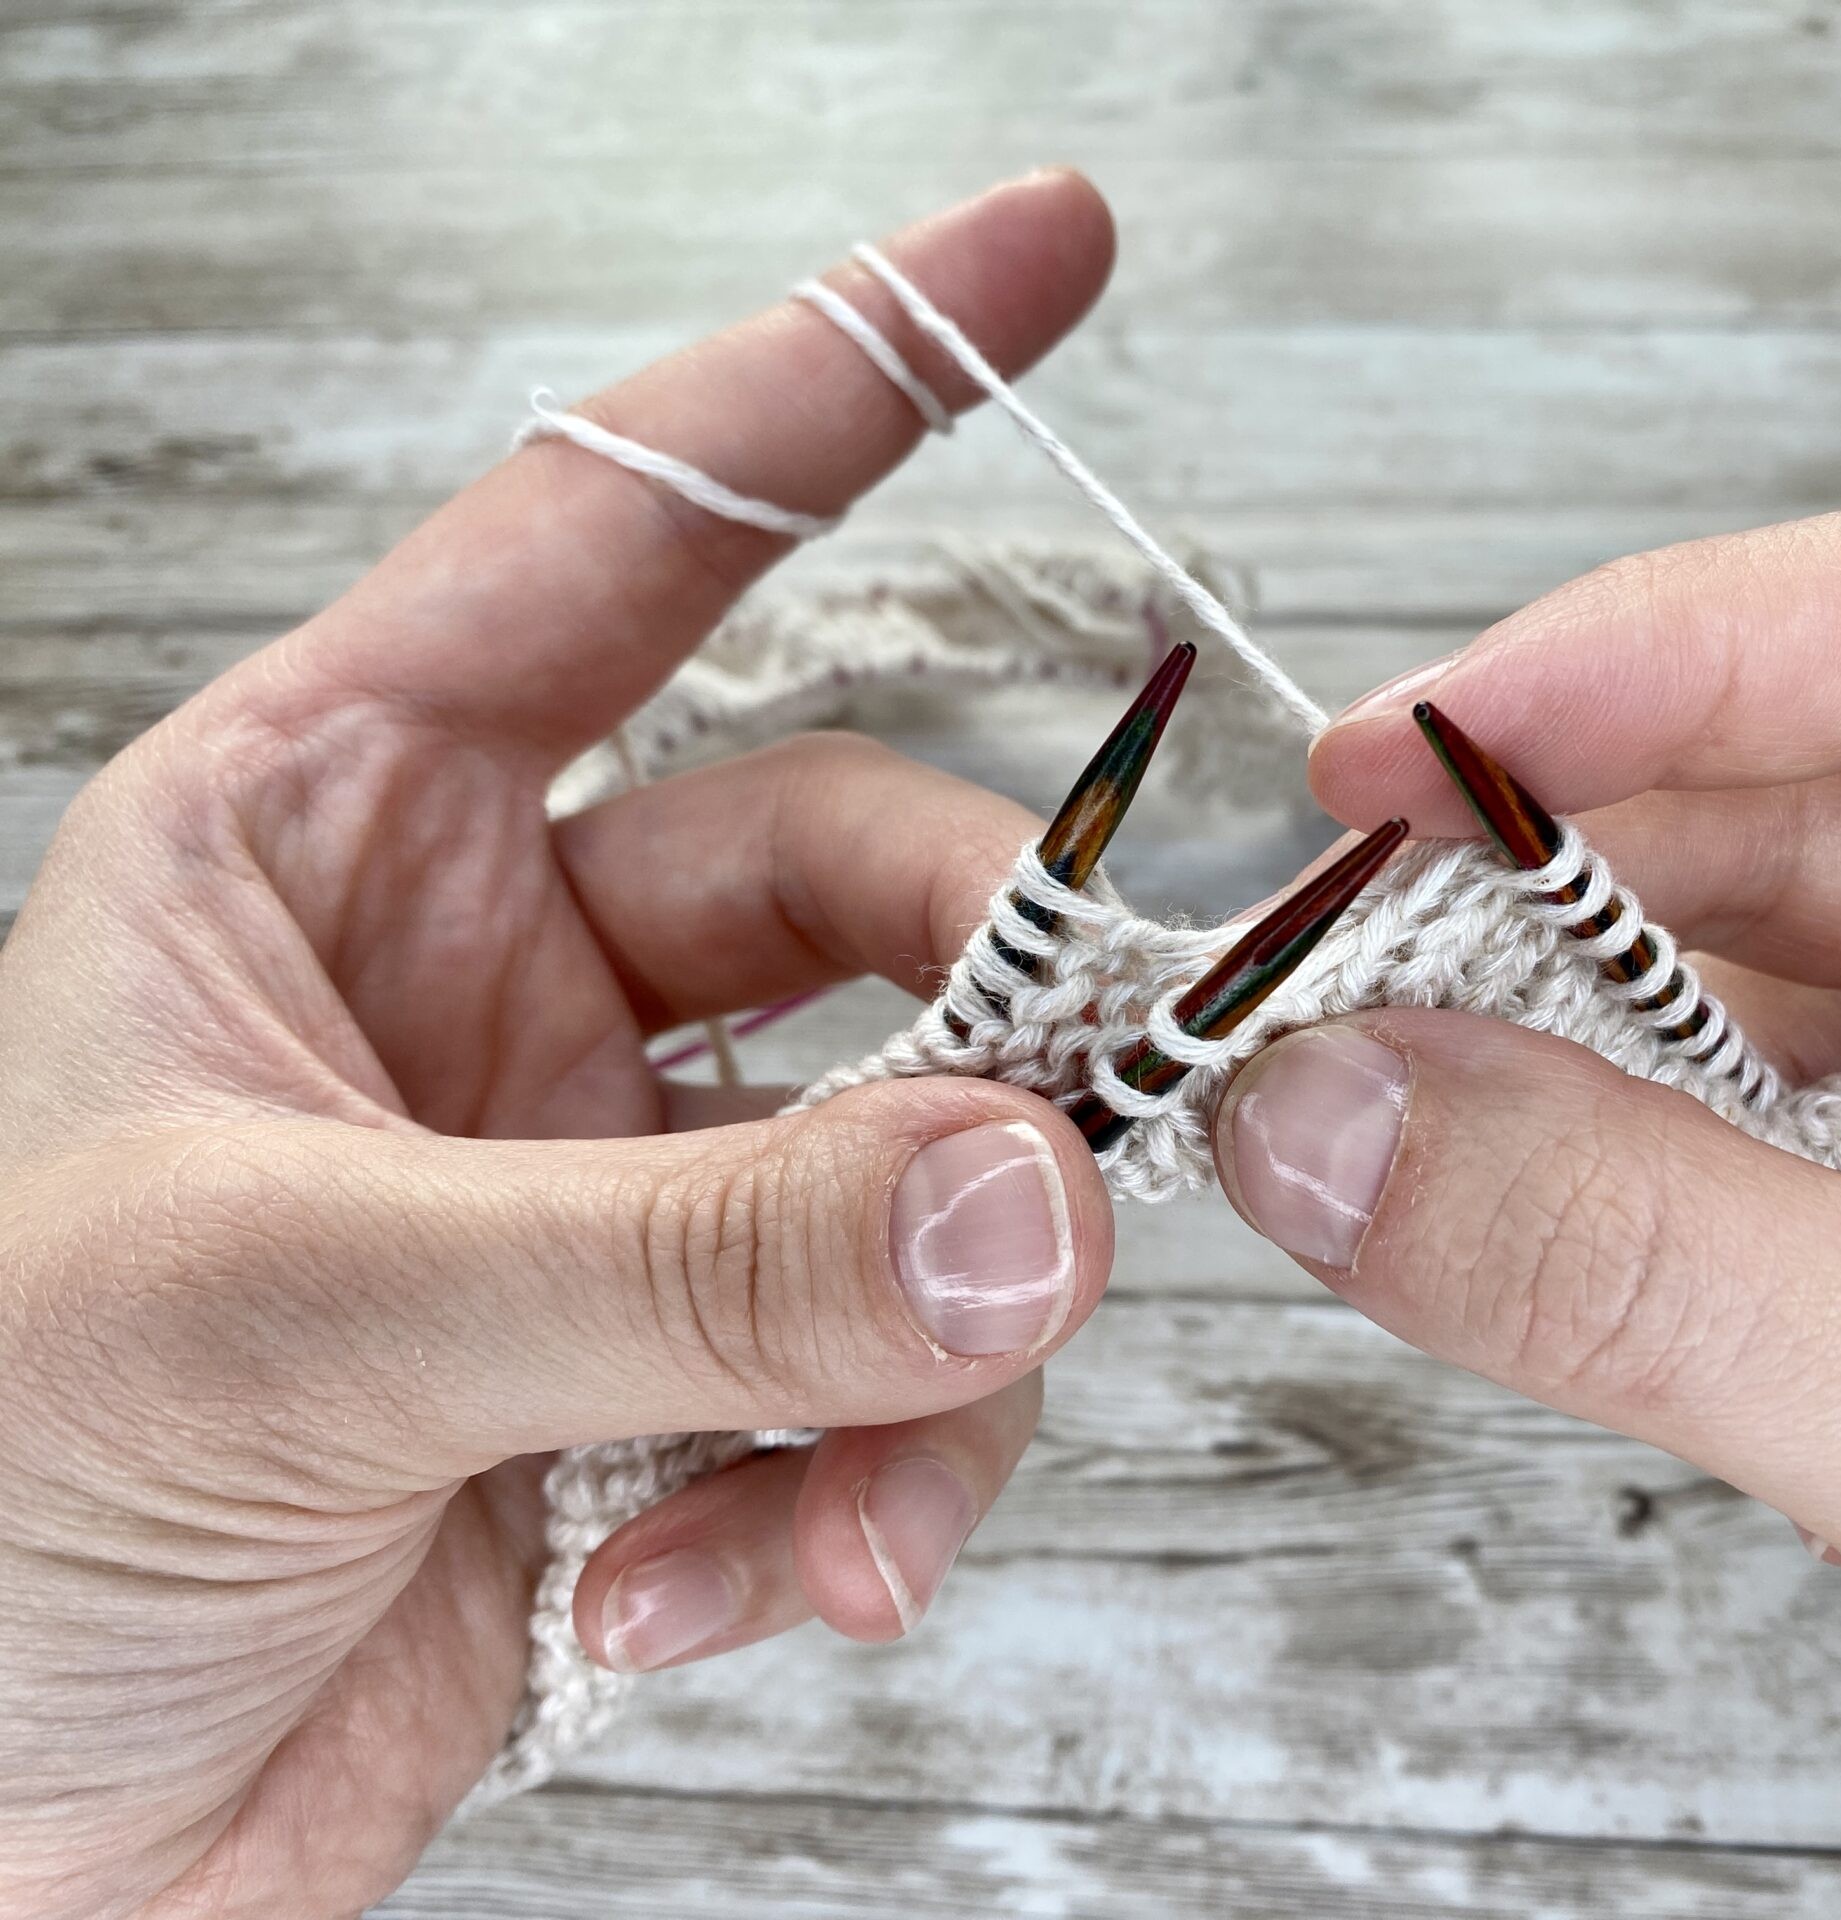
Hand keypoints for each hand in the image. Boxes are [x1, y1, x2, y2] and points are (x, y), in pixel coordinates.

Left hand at [0, 172, 1119, 1917]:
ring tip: (856, 1497)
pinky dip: (860, 1496)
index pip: (623, 534)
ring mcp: (601, 1190)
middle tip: (1066, 1162)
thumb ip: (683, 1252)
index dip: (841, 379)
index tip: (1044, 255)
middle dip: (985, 1031)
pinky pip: (882, 1383)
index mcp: (330, 836)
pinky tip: (733, 1592)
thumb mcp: (292, 1318)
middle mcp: (493, 985)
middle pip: (864, 889)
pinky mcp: (674, 1390)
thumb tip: (1027, 1202)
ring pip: (917, 1165)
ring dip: (936, 1339)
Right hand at [1217, 477, 1840, 1770]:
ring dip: (1538, 984)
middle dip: (1567, 837)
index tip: (1456, 732)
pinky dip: (1561, 1117)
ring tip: (1365, 1053)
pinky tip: (1466, 1154)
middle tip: (1339, 908)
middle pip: (1832, 767)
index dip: (1706, 645)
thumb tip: (1340, 1112)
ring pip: (1743, 925)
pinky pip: (1706, 1090)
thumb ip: (1685, 1275)